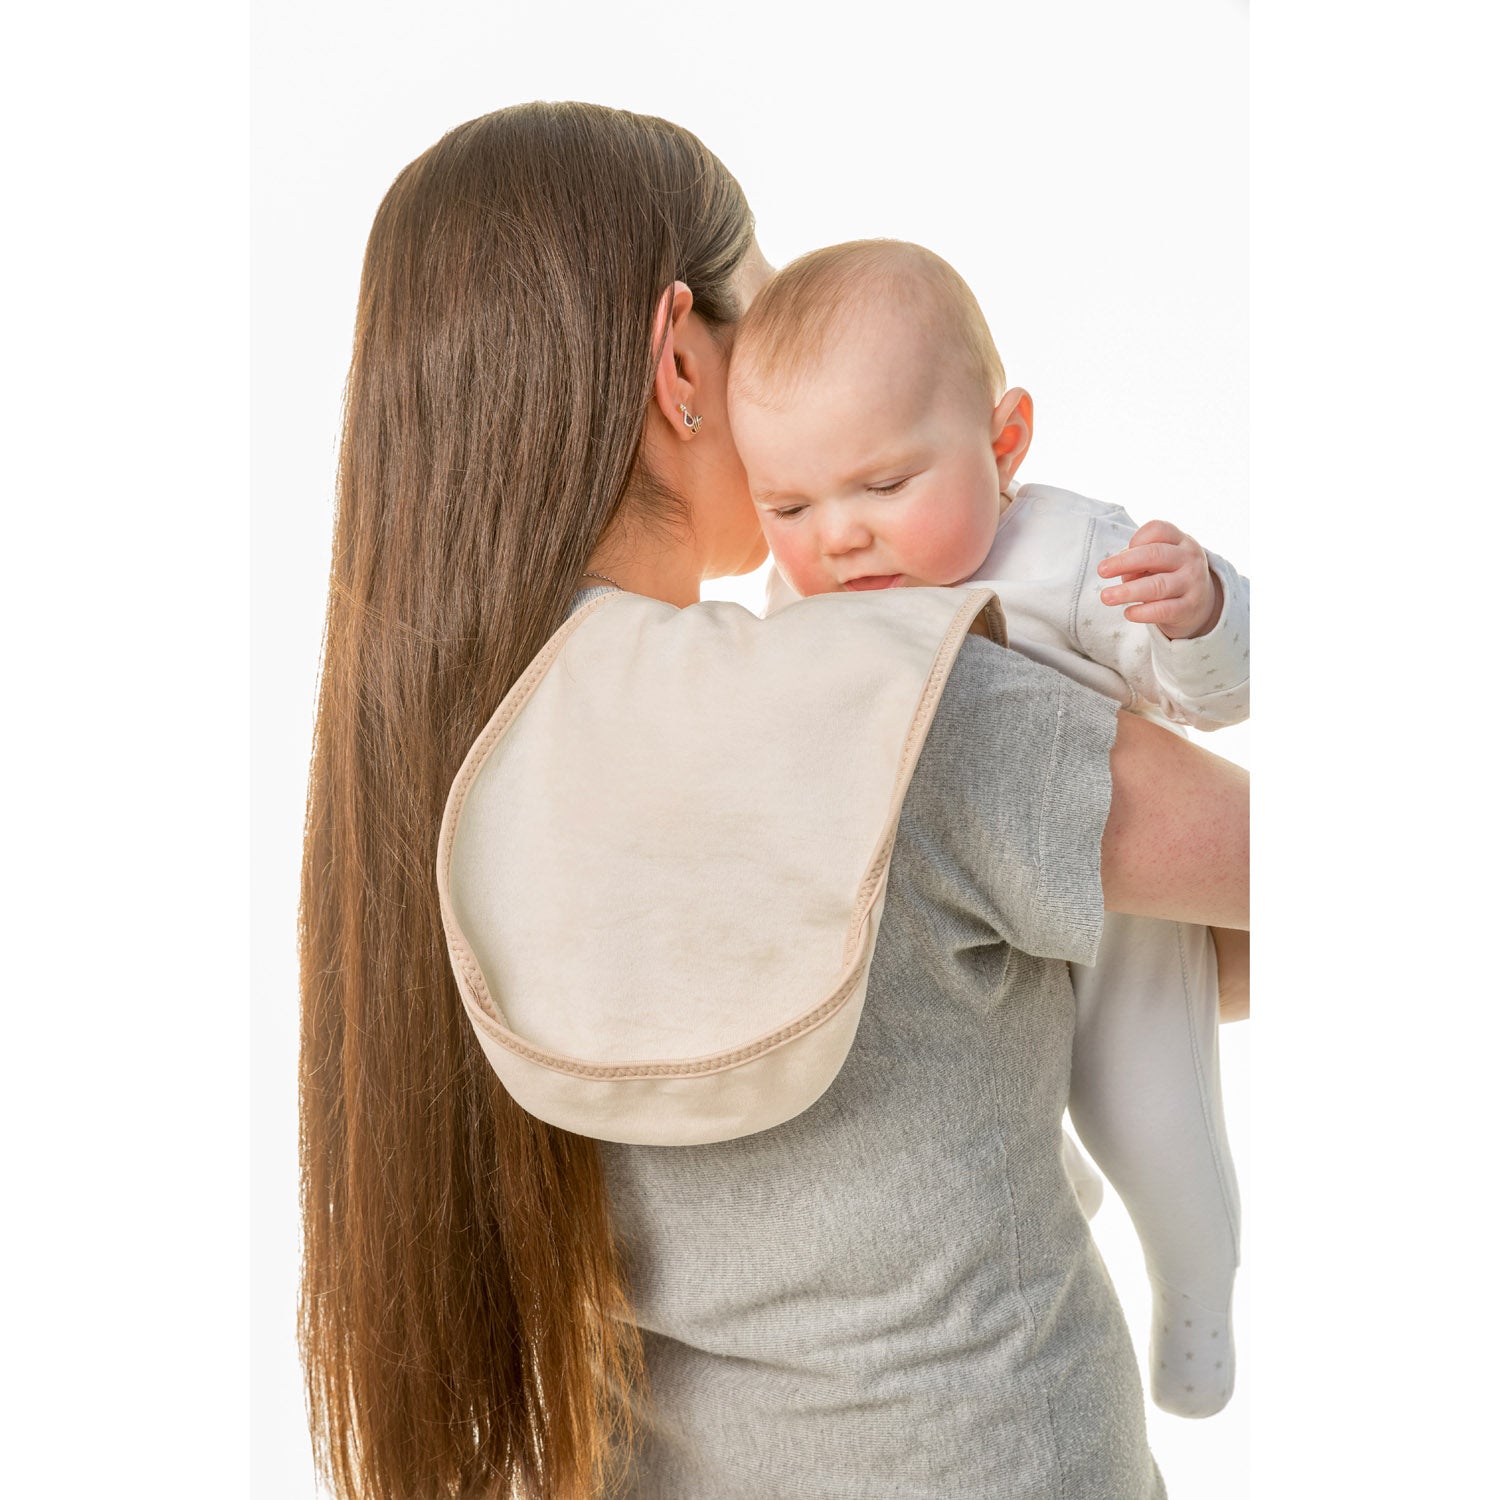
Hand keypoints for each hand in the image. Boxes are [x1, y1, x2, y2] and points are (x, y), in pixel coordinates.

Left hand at [1097, 519, 1223, 639]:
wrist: (1199, 603)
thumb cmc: (1168, 575)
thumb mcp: (1158, 561)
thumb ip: (1139, 560)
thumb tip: (1119, 569)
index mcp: (1181, 540)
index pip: (1158, 530)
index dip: (1136, 539)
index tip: (1120, 554)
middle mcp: (1189, 558)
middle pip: (1155, 554)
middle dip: (1124, 562)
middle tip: (1102, 571)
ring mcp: (1192, 583)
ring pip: (1157, 585)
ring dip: (1128, 591)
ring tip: (1106, 597)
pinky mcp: (1189, 607)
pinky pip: (1163, 610)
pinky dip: (1143, 612)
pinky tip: (1128, 612)